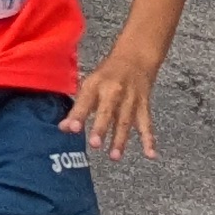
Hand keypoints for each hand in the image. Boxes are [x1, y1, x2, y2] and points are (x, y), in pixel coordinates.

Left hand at [63, 42, 164, 160]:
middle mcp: (113, 90)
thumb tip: (63, 129)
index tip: (70, 129)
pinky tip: (150, 154)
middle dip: (100, 128)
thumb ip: (78, 108)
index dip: (77, 115)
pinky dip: (149, 139)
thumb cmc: (107, 75)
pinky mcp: (144, 105)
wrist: (135, 58)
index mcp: (95, 83)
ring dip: (120, 140)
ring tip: (114, 156)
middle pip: (107, 111)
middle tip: (94, 145)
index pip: (84, 101)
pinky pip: (146, 124)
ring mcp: (130, 98)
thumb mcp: (90, 85)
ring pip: (125, 121)